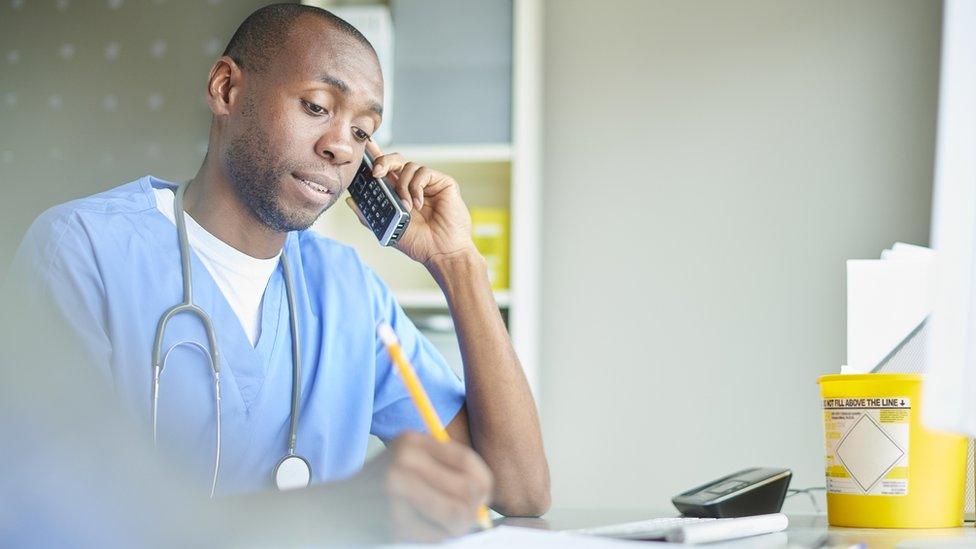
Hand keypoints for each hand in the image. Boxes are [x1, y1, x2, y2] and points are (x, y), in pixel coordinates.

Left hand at [345, 142, 477, 266]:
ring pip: (407, 166)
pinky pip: (423, 173)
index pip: (385, 170)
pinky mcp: (442, 182)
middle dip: (382, 161)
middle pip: (395, 161)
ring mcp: (428, 183)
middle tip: (375, 172)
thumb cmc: (420, 244)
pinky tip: (418, 204)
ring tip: (406, 207)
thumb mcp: (387, 229)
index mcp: (399, 194)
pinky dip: (416, 188)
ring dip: (402, 186)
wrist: (442, 252)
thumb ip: (367, 215)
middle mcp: (413, 186)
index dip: (375, 156)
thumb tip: (350, 200)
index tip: (364, 147)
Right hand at [348, 431, 493, 542]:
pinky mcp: (393, 521)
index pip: (467, 460)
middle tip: (466, 518)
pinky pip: (437, 535)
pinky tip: (421, 530)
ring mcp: (397, 491)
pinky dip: (436, 537)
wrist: (335, 509)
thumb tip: (485, 493)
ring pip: (457, 514)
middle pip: (468, 489)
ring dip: (457, 527)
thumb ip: (445, 471)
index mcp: (412, 441)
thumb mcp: (409, 462)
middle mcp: (404, 461)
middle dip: (473, 509)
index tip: (483, 497)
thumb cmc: (381, 487)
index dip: (484, 482)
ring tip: (446, 526)